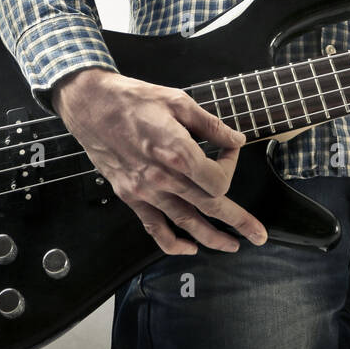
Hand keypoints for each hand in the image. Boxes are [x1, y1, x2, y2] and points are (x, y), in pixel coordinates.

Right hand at [52, 67, 267, 254]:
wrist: (91, 106)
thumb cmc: (134, 99)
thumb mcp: (178, 102)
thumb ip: (210, 125)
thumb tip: (236, 138)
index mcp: (178, 152)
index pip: (218, 178)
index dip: (231, 166)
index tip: (229, 148)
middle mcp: (163, 177)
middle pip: (209, 206)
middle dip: (238, 221)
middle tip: (258, 235)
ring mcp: (145, 190)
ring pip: (185, 222)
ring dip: (211, 238)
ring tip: (232, 246)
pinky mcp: (130, 195)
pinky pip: (154, 227)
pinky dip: (172, 243)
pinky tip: (188, 249)